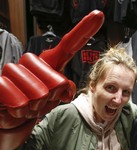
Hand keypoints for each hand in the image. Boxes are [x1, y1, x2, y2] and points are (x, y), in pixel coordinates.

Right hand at [0, 10, 104, 149]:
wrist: (10, 120)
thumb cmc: (35, 106)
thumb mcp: (55, 99)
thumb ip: (64, 90)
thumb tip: (65, 89)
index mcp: (50, 63)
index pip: (69, 45)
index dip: (83, 31)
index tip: (99, 16)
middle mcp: (32, 62)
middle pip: (56, 79)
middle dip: (51, 97)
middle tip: (40, 102)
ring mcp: (14, 70)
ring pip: (39, 92)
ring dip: (36, 106)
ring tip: (27, 106)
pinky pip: (18, 98)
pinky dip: (20, 109)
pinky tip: (16, 108)